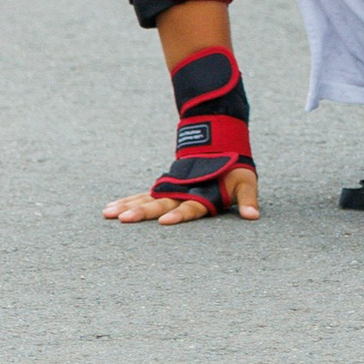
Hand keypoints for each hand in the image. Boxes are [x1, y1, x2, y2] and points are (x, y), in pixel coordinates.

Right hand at [103, 165, 260, 223]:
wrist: (219, 142)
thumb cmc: (234, 169)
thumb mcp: (246, 182)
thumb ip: (248, 200)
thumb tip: (254, 216)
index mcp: (202, 193)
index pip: (190, 206)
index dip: (179, 214)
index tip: (165, 221)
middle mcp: (183, 191)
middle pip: (161, 202)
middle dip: (142, 212)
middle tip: (124, 219)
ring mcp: (170, 188)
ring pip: (145, 198)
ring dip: (127, 206)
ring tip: (108, 214)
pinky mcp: (162, 186)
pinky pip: (141, 195)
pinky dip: (126, 201)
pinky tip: (109, 209)